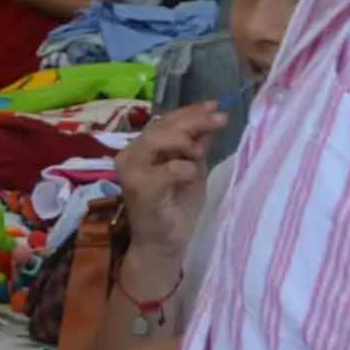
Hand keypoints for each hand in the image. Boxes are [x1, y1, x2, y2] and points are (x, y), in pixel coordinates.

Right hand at [114, 104, 223, 264]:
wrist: (165, 243)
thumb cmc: (177, 207)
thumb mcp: (193, 169)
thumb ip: (197, 145)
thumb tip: (212, 119)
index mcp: (141, 148)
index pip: (165, 121)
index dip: (190, 111)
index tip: (216, 106)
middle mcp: (130, 155)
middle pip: (160, 127)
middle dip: (193, 120)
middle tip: (219, 119)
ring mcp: (131, 172)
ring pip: (155, 141)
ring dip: (184, 140)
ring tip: (201, 151)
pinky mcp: (140, 189)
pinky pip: (165, 170)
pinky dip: (183, 168)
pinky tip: (192, 173)